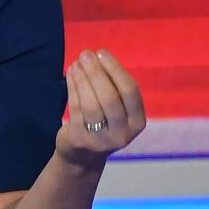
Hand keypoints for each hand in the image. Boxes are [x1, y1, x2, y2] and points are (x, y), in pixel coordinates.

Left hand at [55, 49, 146, 171]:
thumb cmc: (103, 122)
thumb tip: (95, 56)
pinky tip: (70, 73)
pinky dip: (72, 87)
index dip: (115, 70)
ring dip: (82, 79)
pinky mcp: (81, 140)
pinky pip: (76, 109)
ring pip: (91, 104)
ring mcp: (101, 140)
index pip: (130, 92)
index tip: (102, 52)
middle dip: (97, 73)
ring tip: (76, 62)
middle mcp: (123, 134)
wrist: (83, 156)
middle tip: (86, 54)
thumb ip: (112, 86)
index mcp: (137, 122)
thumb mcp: (116, 109)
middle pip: (110, 98)